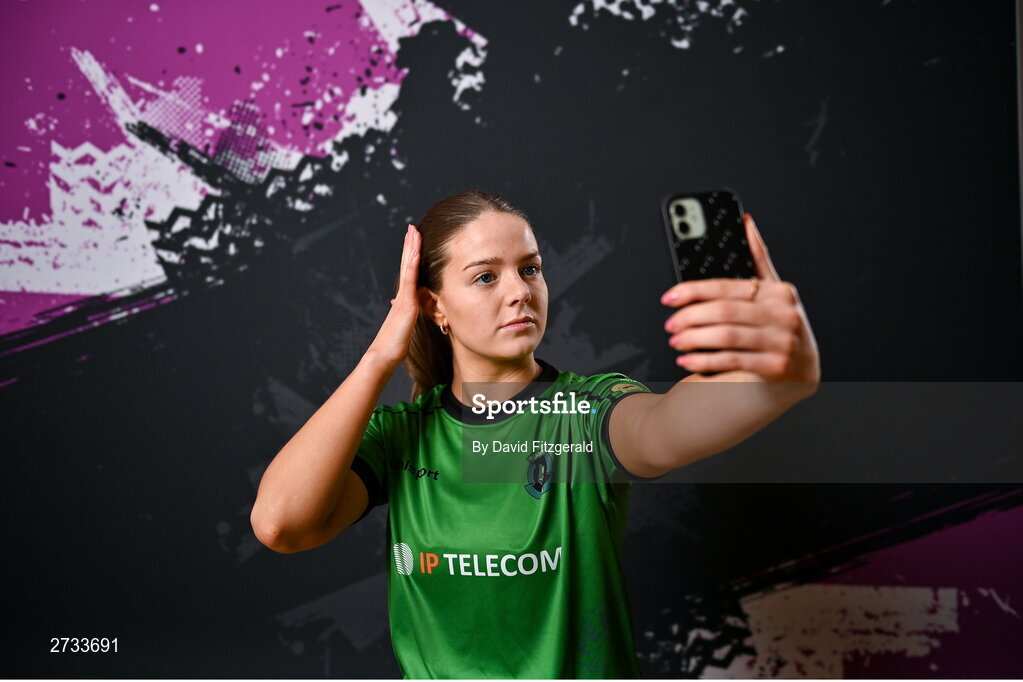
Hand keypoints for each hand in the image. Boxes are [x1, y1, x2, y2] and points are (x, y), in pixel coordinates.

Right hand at [367, 224, 421, 368]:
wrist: (384, 355)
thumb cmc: (393, 344)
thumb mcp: (402, 324)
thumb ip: (401, 312)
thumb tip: (396, 303)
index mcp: (403, 299)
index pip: (409, 272)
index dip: (411, 255)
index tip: (414, 240)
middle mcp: (402, 295)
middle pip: (407, 265)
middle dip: (410, 246)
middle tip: (411, 228)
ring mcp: (404, 298)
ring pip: (408, 268)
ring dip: (411, 249)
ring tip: (413, 231)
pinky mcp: (406, 304)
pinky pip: (410, 281)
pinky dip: (413, 265)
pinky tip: (416, 252)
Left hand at [660, 214, 820, 386]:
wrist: (804, 368)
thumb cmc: (781, 324)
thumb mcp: (775, 290)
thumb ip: (758, 258)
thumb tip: (744, 221)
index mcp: (779, 292)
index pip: (727, 287)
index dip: (693, 291)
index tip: (670, 297)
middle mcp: (783, 315)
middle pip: (724, 312)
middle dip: (690, 318)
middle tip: (670, 324)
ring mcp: (782, 342)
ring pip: (726, 337)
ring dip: (694, 339)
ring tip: (676, 341)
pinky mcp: (776, 366)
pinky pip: (732, 361)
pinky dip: (705, 361)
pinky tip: (688, 360)